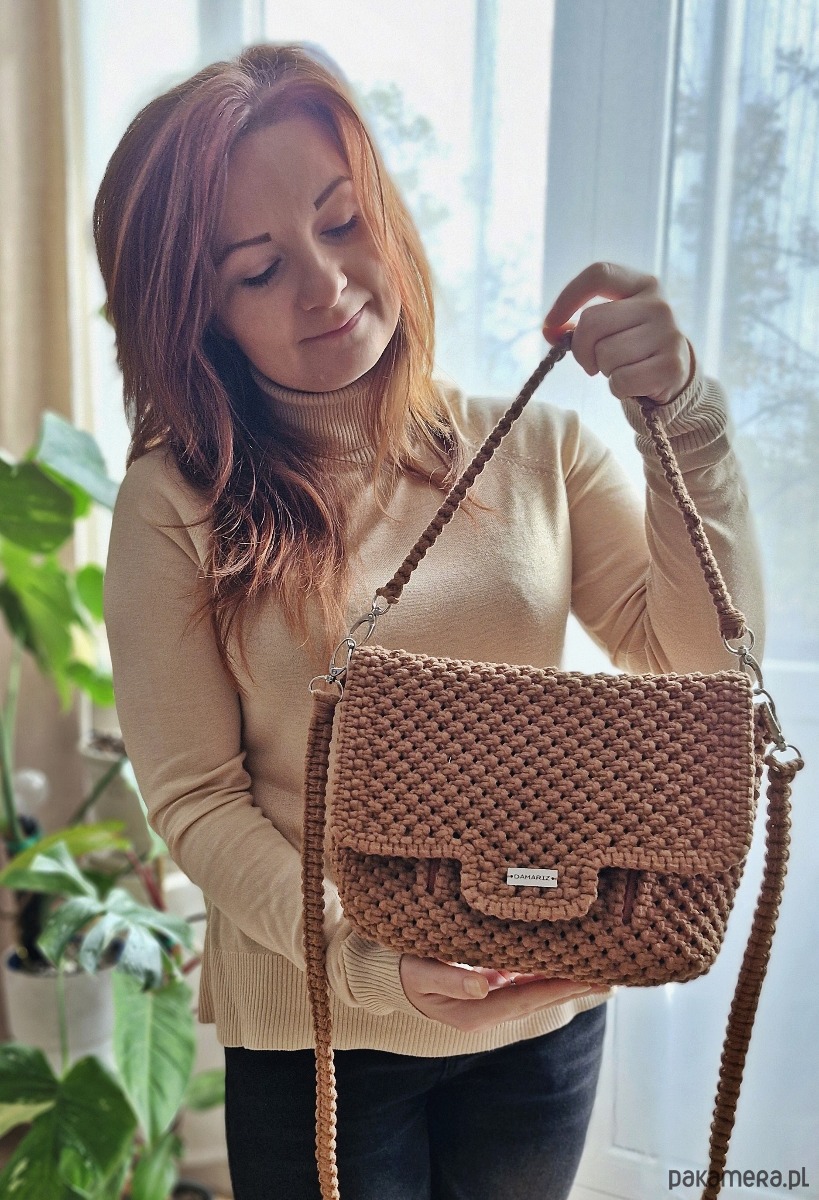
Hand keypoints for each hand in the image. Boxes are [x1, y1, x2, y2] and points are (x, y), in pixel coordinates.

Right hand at [399, 954, 606, 1033]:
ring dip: (565, 980)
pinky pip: (524, 980)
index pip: (527, 999)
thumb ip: (449, 979)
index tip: (589, 976)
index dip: (558, 988)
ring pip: (536, 990)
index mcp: (474, 1012)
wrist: (387, 978)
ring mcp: (489, 998)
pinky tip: (565, 961)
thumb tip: (484, 986)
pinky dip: (546, 971)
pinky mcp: (488, 986)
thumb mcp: (419, 973)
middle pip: (539, 998)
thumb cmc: (402, 971)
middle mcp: (487, 1009)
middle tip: (612, 974)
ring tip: (599, 968)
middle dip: (574, 986)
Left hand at [542, 261, 692, 405]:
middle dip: (581, 349)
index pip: (599, 274)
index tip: (551, 324)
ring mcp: (668, 334)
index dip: (568, 297)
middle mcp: (658, 304)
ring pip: (605, 354)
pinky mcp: (671, 365)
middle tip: (590, 362)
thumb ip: (579, 325)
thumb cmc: (633, 346)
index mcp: (642, 284)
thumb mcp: (610, 326)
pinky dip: (618, 388)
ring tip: (621, 368)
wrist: (674, 373)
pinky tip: (632, 383)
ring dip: (604, 369)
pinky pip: (621, 380)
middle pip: (592, 322)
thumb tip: (550, 330)